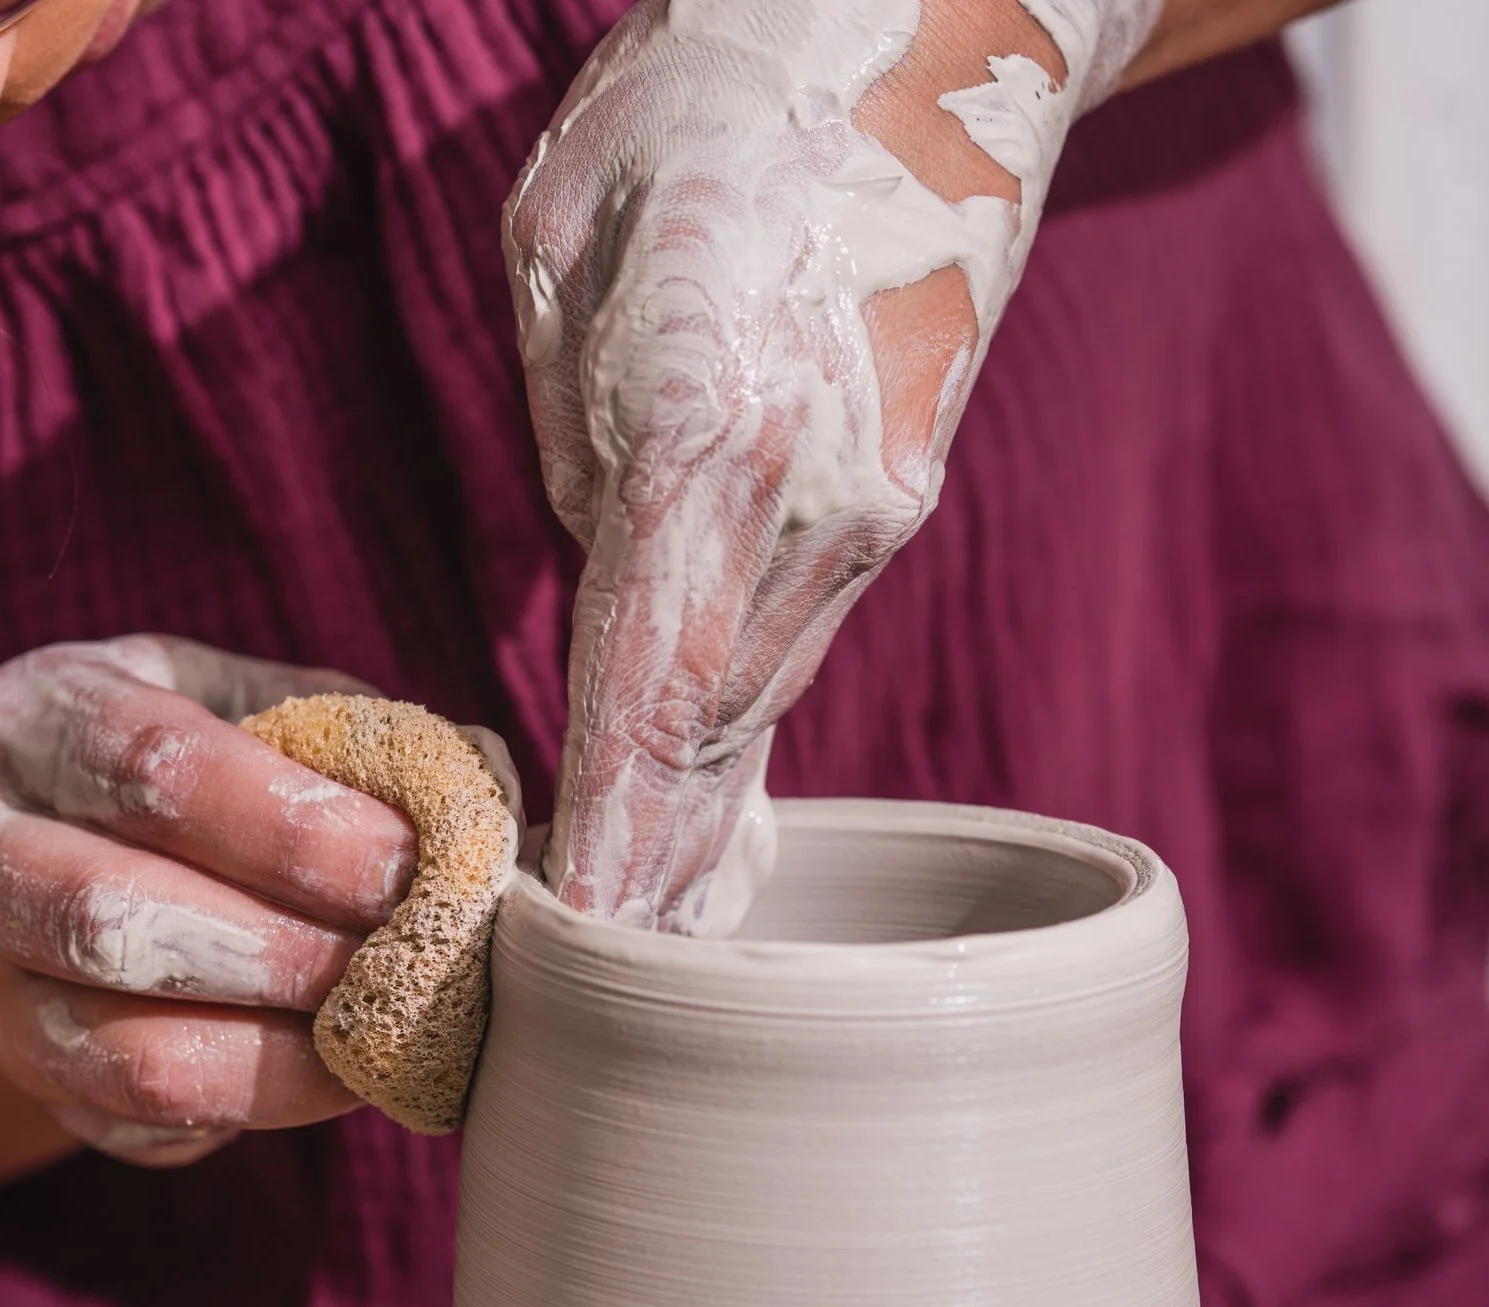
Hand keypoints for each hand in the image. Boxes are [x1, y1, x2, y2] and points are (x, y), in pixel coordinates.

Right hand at [0, 636, 417, 1167]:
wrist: (88, 838)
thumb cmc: (212, 760)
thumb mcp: (269, 710)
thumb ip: (369, 747)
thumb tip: (488, 821)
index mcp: (28, 716)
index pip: (150, 765)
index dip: (290, 827)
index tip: (405, 866)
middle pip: (106, 916)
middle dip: (278, 951)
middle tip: (396, 961)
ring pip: (111, 1046)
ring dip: (272, 1053)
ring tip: (379, 1032)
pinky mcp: (16, 1080)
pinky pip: (133, 1122)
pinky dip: (250, 1109)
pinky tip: (330, 1073)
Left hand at [508, 0, 1157, 930]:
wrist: (924, 35)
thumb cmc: (704, 113)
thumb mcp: (565, 252)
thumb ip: (580, 450)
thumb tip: (604, 592)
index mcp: (704, 428)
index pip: (637, 688)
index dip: (605, 838)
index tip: (573, 961)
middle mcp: (809, 500)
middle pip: (705, 735)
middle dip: (645, 886)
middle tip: (576, 1025)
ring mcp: (870, 510)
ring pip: (754, 707)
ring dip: (693, 837)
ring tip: (631, 969)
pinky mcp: (893, 500)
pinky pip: (788, 653)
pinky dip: (733, 749)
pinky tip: (706, 837)